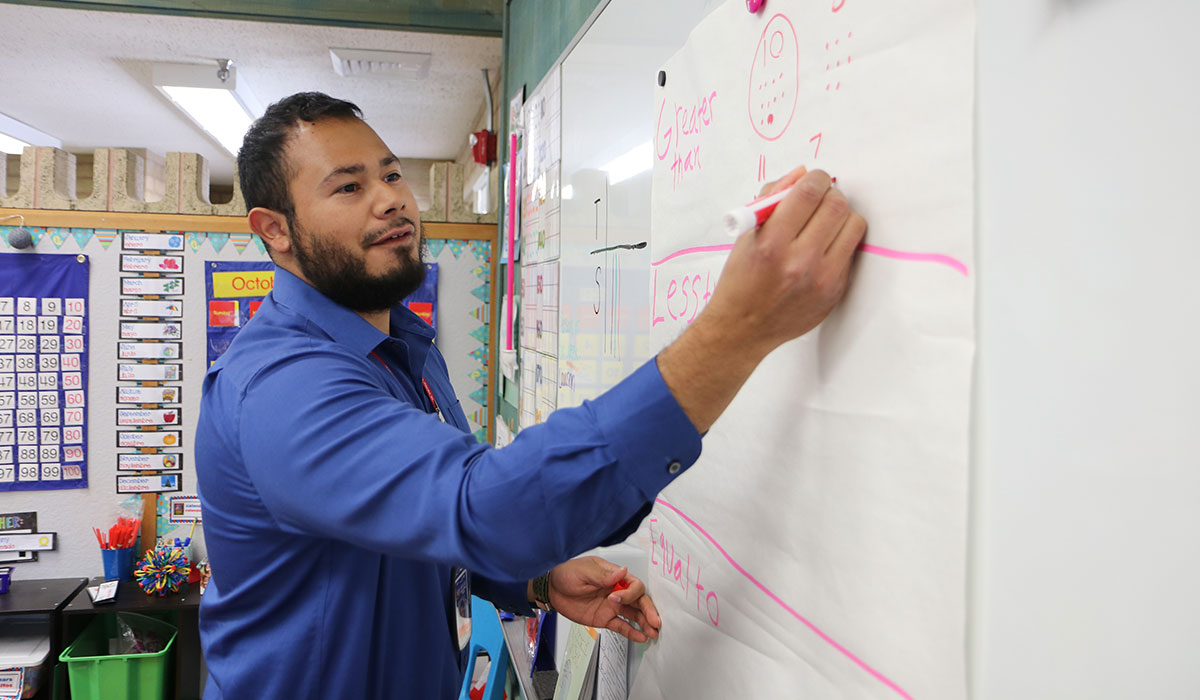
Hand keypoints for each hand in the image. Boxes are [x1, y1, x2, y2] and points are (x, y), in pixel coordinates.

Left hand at [543, 556, 660, 641]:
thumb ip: (603, 575)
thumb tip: (623, 572)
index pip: (633, 585)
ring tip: (654, 632)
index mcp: (613, 576)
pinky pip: (621, 626)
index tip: (617, 598)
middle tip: (655, 621)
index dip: (629, 593)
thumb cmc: (566, 573)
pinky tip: (641, 637)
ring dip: (644, 623)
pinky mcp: (604, 618)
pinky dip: (631, 632)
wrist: (551, 588)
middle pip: (639, 600)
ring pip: (633, 614)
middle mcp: (616, 591)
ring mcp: (611, 606)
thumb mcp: (584, 571)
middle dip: (648, 611)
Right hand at [657, 166, 866, 432]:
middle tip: (819, 198)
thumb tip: (801, 174)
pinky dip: (840, 241)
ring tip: (824, 222)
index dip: (814, 178)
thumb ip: (771, 199)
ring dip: (841, 216)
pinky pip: (851, 251)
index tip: (812, 179)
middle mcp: (800, 262)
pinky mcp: (835, 291)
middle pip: (836, 206)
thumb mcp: (746, 235)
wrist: (743, 328)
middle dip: (830, 194)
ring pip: (853, 225)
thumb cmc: (741, 279)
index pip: (808, 193)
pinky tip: (823, 246)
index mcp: (772, 244)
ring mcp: (822, 279)